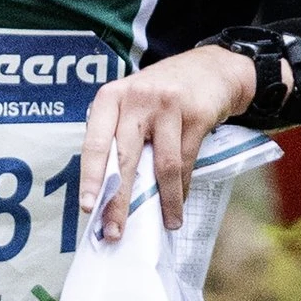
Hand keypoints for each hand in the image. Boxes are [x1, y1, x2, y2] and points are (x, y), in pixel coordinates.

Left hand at [78, 44, 251, 239]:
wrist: (211, 69)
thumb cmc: (162, 95)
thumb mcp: (133, 105)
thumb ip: (119, 136)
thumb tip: (107, 192)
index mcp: (111, 98)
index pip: (95, 142)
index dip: (91, 177)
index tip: (88, 207)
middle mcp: (136, 99)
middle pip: (124, 157)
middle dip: (118, 200)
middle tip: (114, 232)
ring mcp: (167, 105)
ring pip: (161, 164)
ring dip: (163, 201)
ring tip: (166, 224)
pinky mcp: (196, 114)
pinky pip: (186, 161)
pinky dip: (182, 188)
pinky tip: (179, 203)